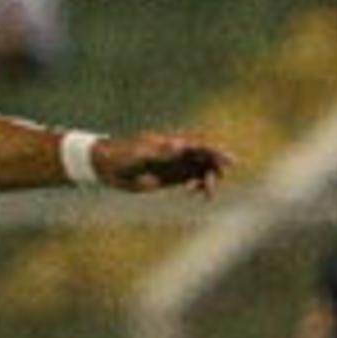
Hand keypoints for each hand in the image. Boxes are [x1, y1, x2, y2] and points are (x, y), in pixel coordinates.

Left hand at [94, 131, 232, 194]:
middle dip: (214, 170)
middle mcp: (177, 152)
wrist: (106, 166)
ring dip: (208, 180)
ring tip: (204, 194)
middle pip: (205, 158)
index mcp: (171, 143)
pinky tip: (194, 193)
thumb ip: (161, 152)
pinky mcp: (171, 177)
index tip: (229, 162)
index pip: (200, 146)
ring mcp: (175, 164)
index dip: (216, 153)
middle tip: (210, 187)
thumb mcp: (140, 154)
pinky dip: (198, 185)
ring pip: (201, 170)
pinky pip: (192, 179)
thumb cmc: (121, 156)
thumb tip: (180, 146)